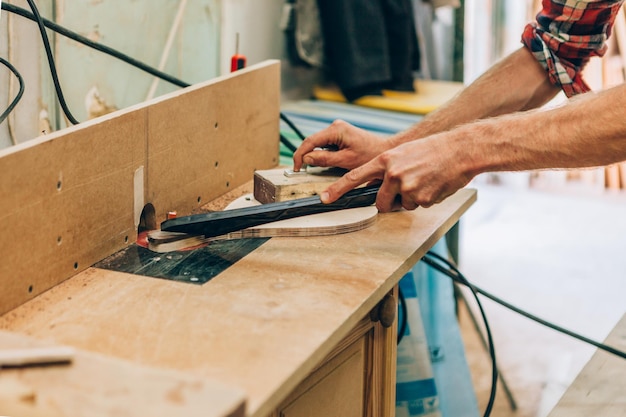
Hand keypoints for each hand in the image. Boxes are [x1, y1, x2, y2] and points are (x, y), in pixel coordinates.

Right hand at [293, 120, 390, 170]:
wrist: (385, 150)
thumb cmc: (370, 155)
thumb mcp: (346, 160)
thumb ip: (324, 159)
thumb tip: (307, 159)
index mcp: (336, 129)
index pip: (310, 141)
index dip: (300, 155)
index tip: (297, 167)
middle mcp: (335, 126)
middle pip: (312, 141)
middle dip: (306, 155)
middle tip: (301, 170)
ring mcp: (337, 130)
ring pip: (318, 144)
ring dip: (315, 155)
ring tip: (313, 168)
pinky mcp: (340, 135)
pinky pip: (325, 145)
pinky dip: (322, 154)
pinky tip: (325, 163)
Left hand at [321, 134, 473, 211]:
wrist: (460, 150)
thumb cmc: (433, 150)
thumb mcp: (404, 153)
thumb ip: (388, 168)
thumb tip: (380, 188)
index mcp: (384, 161)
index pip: (354, 177)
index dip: (337, 190)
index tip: (324, 199)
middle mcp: (392, 174)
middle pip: (380, 202)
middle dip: (390, 202)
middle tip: (406, 189)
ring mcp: (406, 187)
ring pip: (402, 205)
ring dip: (412, 199)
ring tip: (425, 181)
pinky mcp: (421, 198)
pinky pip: (419, 206)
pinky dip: (427, 199)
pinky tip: (435, 185)